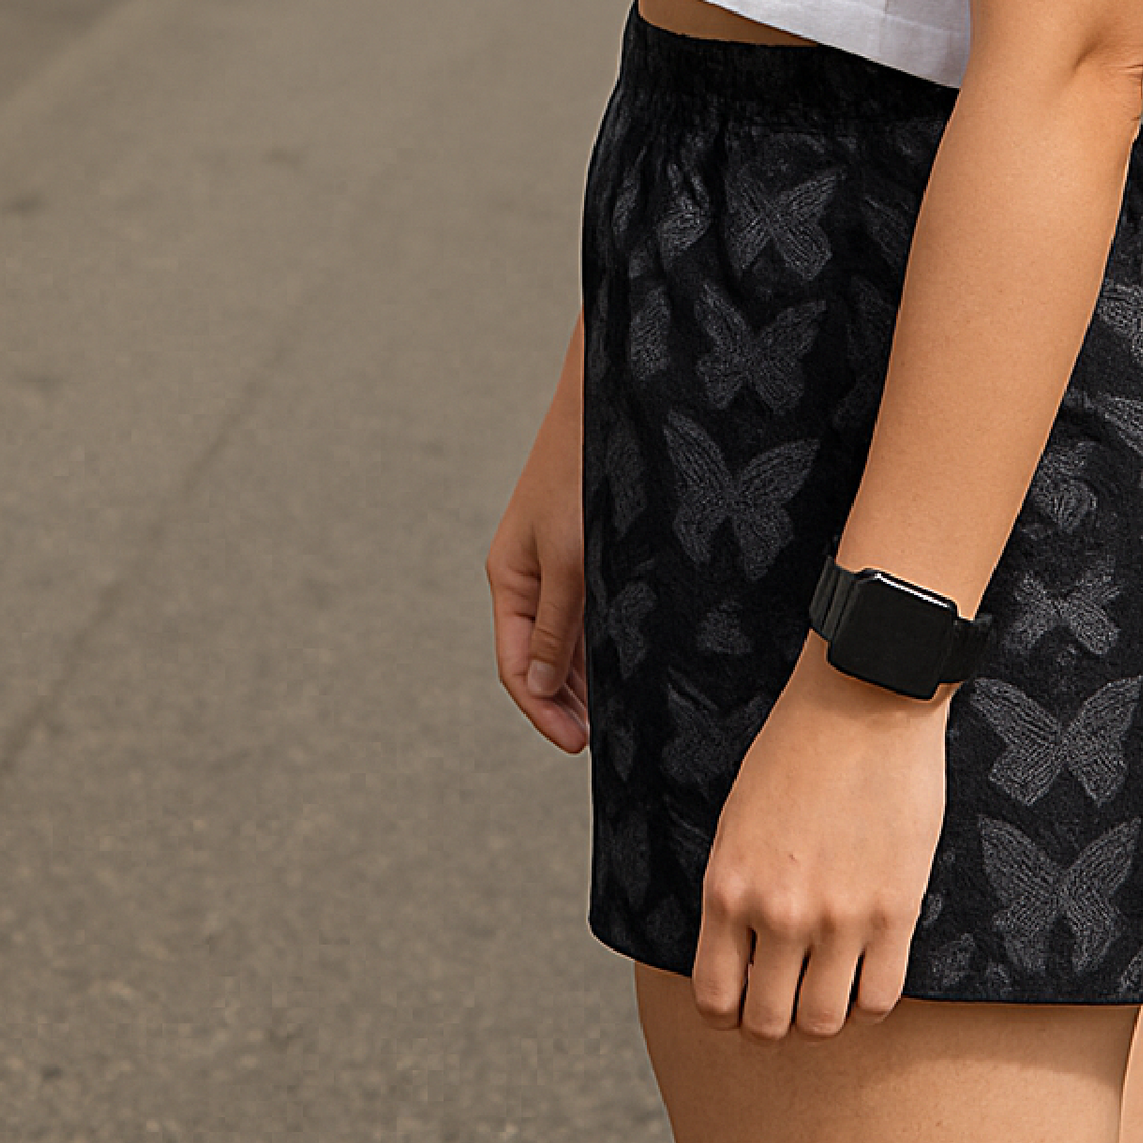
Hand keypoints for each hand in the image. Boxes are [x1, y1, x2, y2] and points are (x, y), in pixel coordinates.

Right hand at [485, 326, 588, 753]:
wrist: (612, 399)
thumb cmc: (581, 471)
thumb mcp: (570, 558)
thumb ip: (558, 625)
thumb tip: (544, 688)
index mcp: (511, 579)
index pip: (518, 668)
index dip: (544, 712)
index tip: (579, 743)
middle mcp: (531, 574)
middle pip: (543, 657)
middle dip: (569, 700)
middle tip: (606, 734)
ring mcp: (559, 559)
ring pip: (569, 634)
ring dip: (589, 672)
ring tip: (621, 706)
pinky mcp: (587, 543)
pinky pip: (589, 604)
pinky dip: (604, 635)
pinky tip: (630, 654)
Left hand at [694, 636, 947, 1039]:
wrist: (865, 695)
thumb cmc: (799, 746)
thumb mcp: (738, 819)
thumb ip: (736, 890)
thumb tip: (742, 954)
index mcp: (728, 886)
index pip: (714, 1000)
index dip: (729, 1014)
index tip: (746, 1000)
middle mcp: (778, 912)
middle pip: (768, 1024)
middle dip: (776, 1021)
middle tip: (792, 995)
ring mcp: (839, 916)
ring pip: (823, 1023)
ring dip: (825, 1014)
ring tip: (832, 984)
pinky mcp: (894, 910)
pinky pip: (880, 999)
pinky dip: (872, 1000)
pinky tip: (869, 969)